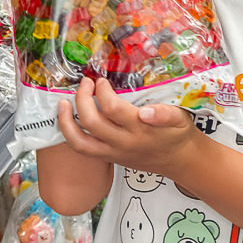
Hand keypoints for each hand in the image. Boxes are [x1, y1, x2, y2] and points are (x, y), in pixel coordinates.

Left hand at [57, 76, 198, 176]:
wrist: (179, 161)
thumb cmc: (178, 135)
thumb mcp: (181, 119)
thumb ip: (165, 113)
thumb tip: (146, 111)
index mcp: (140, 130)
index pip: (112, 109)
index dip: (103, 92)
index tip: (102, 81)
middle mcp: (123, 143)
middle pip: (91, 122)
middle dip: (82, 99)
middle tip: (86, 84)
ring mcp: (113, 153)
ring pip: (80, 142)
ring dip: (66, 122)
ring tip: (62, 104)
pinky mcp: (109, 158)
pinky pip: (83, 149)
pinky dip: (70, 134)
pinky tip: (67, 119)